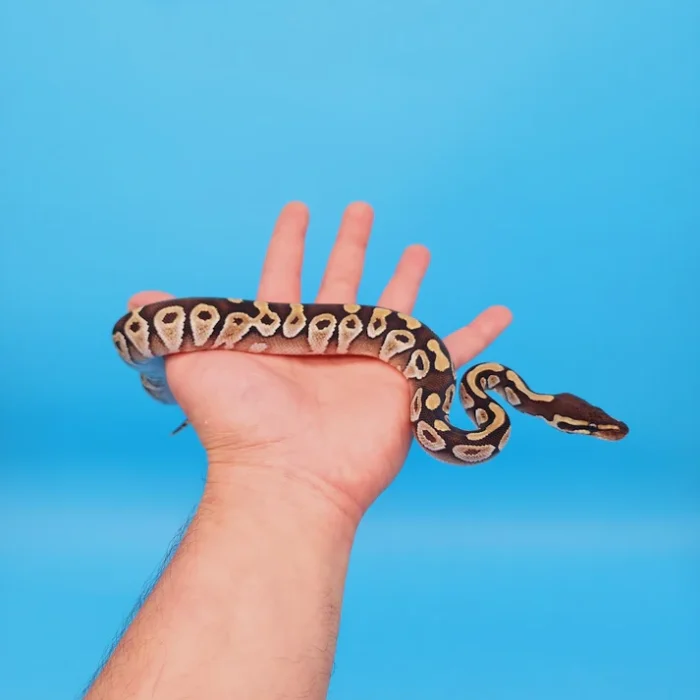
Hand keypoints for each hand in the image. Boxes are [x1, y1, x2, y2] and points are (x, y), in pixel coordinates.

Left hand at [127, 202, 511, 520]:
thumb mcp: (194, 362)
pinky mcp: (406, 383)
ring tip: (419, 248)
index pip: (286, 274)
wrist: (287, 476)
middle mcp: (327, 344)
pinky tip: (502, 314)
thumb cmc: (239, 422)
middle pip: (345, 280)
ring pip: (397, 307)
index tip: (298, 209)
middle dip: (351, 243)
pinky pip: (453, 353)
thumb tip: (137, 302)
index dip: (290, 240)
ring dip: (408, 278)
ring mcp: (368, 362)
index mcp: (283, 333)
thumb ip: (172, 325)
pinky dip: (479, 335)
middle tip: (360, 209)